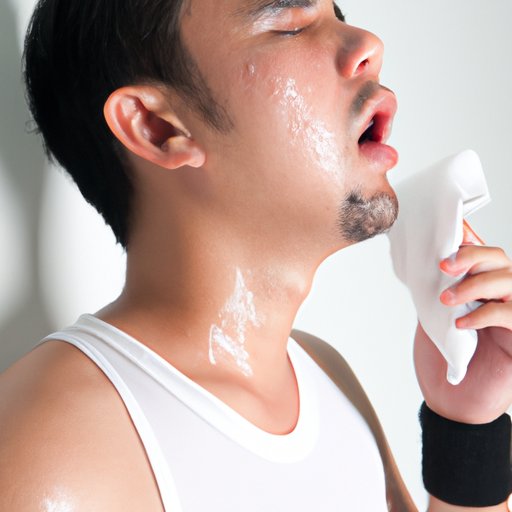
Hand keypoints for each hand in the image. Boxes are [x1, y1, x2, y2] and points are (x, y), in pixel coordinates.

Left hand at [414, 221, 511, 423]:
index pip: (483, 255)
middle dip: (472, 256)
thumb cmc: (441, 359)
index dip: (469, 240)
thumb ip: (436, 288)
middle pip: (501, 260)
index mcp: (480, 290)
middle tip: (444, 265)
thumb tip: (422, 259)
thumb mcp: (432, 315)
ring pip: (510, 280)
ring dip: (476, 283)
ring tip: (447, 298)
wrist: (450, 403)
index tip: (448, 232)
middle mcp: (501, 299)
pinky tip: (462, 322)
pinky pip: (511, 314)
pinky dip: (486, 313)